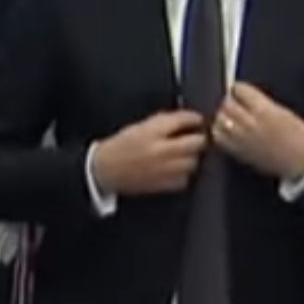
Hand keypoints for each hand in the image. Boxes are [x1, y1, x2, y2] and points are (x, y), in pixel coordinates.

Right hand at [90, 110, 208, 195]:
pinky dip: (183, 173)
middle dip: (199, 138)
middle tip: (197, 137)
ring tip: (184, 154)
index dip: (195, 118)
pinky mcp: (163, 185)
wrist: (104, 170)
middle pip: (197, 142)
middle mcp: (161, 150)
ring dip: (191, 156)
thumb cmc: (121, 146)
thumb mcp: (139, 127)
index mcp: (152, 131)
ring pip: (193, 161)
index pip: (184, 119)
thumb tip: (187, 121)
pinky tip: (175, 168)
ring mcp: (164, 169)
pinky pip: (184, 178)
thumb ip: (163, 123)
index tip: (197, 120)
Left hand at [213, 83, 303, 179]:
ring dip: (222, 115)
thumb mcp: (282, 111)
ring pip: (219, 120)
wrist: (302, 161)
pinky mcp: (238, 151)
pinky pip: (219, 138)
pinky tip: (226, 131)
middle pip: (227, 104)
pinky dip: (219, 131)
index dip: (239, 89)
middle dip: (230, 101)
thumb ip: (260, 103)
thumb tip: (242, 96)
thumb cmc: (297, 134)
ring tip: (229, 117)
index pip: (240, 90)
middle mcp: (250, 123)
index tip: (240, 91)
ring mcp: (242, 138)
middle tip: (234, 103)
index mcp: (265, 110)